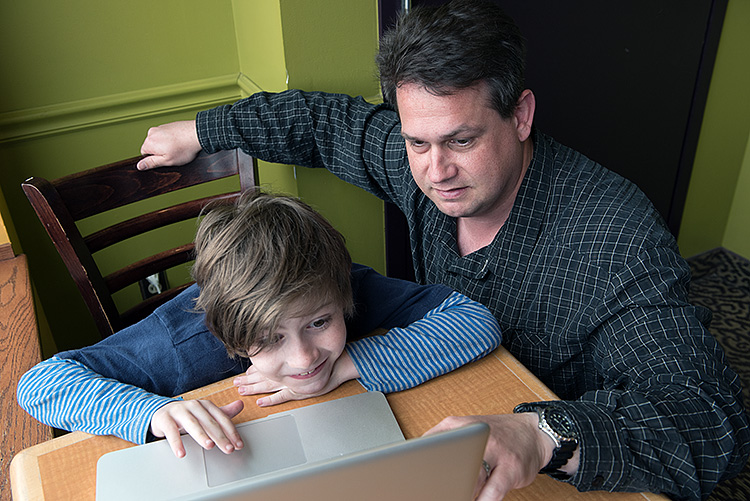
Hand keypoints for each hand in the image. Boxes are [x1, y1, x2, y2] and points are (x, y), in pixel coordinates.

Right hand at [137, 120, 200, 169]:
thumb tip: (140, 166)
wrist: (198, 134)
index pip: (144, 154)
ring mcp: (160, 127)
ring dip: (166, 145)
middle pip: (151, 146)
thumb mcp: (167, 161)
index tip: (165, 159)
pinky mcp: (168, 125)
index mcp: (149, 142)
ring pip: (159, 141)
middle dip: (160, 151)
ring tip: (178, 148)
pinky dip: (172, 139)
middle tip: (173, 154)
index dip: (155, 159)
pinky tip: (180, 142)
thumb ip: (151, 163)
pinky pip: (166, 135)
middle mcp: (152, 132)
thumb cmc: (184, 148)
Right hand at [150, 399, 243, 457]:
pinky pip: (171, 431)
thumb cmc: (187, 415)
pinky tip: (181, 453)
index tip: (238, 444)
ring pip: (192, 424)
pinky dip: (176, 442)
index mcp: (206, 405)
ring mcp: (179, 411)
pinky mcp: (165, 419)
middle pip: (209, 422)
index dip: (231, 432)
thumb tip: (241, 404)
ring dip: (201, 435)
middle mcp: (194, 406)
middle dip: (220, 436)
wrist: (161, 411)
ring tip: (209, 446)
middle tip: (228, 448)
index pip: (222, 419)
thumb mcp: (205, 414)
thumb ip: (222, 413)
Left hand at [233, 353, 359, 406]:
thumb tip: (287, 341)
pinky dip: (271, 400)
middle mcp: (287, 371)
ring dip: (254, 388)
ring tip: (242, 391)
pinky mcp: (299, 392)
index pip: (266, 365)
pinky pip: (282, 397)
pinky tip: (261, 403)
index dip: (253, 369)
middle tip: (235, 383)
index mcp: (288, 361)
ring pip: (267, 386)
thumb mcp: (310, 350)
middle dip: (248, 379)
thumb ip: (298, 349)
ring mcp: (292, 383)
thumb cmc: (326, 356)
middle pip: (262, 376)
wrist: (339, 364)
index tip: (242, 372)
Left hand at [425, 413, 552, 500]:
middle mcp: (476, 435)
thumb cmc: (495, 435)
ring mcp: (495, 451)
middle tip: (435, 492)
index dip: (421, 468)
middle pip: (450, 464)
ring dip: (462, 493)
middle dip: (441, 484)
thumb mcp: (463, 427)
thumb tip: (414, 458)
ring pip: (471, 479)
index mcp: (457, 425)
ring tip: (455, 495)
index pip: (429, 446)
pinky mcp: (511, 468)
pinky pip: (493, 490)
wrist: (533, 432)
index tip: (414, 483)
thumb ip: (440, 440)